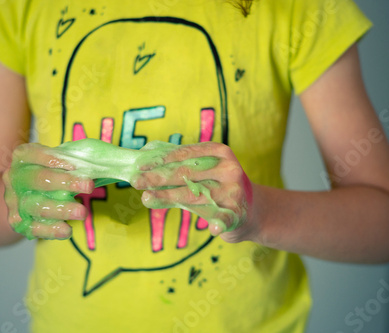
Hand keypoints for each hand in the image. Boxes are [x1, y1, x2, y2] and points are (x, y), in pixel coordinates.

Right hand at [3, 143, 93, 239]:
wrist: (23, 194)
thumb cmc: (48, 172)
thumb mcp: (54, 160)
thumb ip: (69, 161)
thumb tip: (94, 166)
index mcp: (22, 157)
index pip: (34, 154)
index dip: (53, 159)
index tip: (76, 165)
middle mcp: (14, 178)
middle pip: (38, 179)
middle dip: (65, 183)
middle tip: (89, 186)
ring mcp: (14, 201)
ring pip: (37, 206)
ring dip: (62, 210)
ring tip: (82, 212)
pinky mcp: (17, 221)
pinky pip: (34, 228)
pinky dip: (51, 230)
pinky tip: (67, 230)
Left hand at [132, 142, 257, 242]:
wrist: (252, 211)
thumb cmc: (218, 188)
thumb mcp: (205, 170)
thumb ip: (179, 165)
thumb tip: (145, 158)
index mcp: (219, 152)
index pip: (185, 154)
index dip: (161, 160)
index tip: (140, 165)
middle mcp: (229, 169)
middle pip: (187, 173)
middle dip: (158, 177)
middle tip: (135, 181)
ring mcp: (234, 192)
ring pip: (195, 195)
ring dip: (168, 197)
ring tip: (146, 198)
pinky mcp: (238, 214)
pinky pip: (224, 219)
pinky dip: (218, 224)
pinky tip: (211, 228)